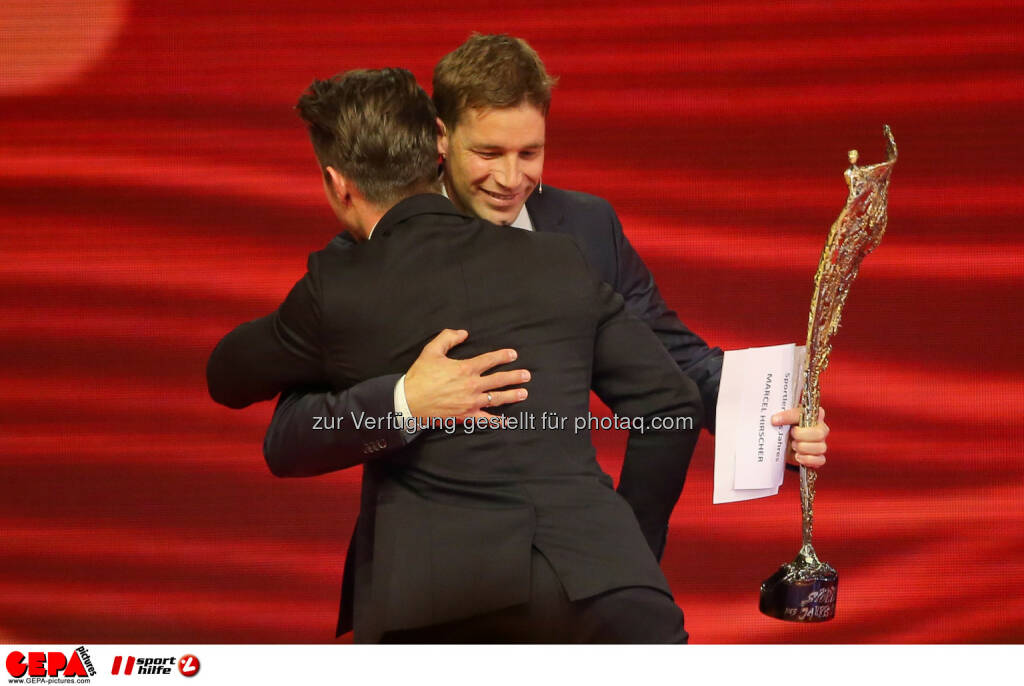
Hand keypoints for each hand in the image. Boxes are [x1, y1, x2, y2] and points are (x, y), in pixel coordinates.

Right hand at [404, 329, 529, 420]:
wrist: (409, 401)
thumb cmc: (420, 376)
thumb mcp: (431, 351)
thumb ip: (448, 338)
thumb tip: (463, 333)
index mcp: (465, 369)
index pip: (489, 360)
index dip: (503, 356)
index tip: (513, 354)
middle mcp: (472, 385)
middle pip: (498, 380)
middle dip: (515, 377)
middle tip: (527, 375)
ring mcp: (470, 402)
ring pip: (496, 398)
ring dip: (512, 395)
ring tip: (524, 393)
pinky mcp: (465, 416)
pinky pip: (485, 420)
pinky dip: (497, 421)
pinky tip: (507, 421)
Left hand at [771, 407, 829, 468]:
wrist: (785, 445)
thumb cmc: (788, 429)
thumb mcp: (785, 420)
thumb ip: (784, 416)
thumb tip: (775, 420)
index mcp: (815, 415)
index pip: (807, 413)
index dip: (789, 417)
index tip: (775, 420)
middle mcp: (821, 429)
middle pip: (819, 434)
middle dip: (800, 435)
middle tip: (791, 435)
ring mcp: (822, 444)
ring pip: (820, 448)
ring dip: (803, 448)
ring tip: (793, 445)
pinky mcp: (819, 458)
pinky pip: (820, 460)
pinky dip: (807, 459)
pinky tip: (797, 456)